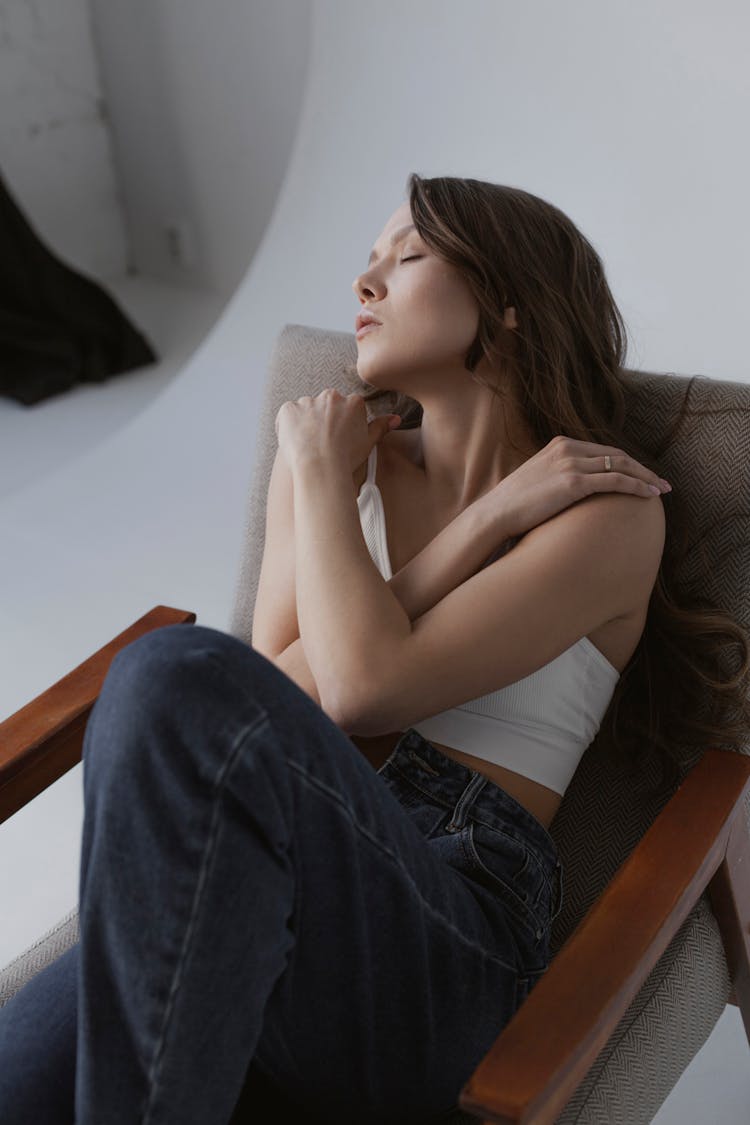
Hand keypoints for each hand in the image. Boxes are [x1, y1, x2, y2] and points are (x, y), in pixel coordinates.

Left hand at [275, 388, 400, 471]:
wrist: (319, 467)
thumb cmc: (346, 458)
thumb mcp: (369, 442)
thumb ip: (381, 426)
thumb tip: (396, 419)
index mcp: (352, 402)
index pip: (347, 408)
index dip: (342, 425)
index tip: (339, 438)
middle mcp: (331, 396)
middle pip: (326, 405)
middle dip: (324, 420)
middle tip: (323, 442)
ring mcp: (308, 401)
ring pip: (306, 409)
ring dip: (306, 422)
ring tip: (308, 445)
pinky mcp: (288, 409)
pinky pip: (287, 414)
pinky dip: (288, 426)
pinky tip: (294, 442)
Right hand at [490, 436, 670, 539]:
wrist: (496, 513)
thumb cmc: (515, 504)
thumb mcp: (539, 480)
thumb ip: (558, 476)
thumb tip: (572, 490)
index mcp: (560, 445)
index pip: (603, 451)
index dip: (627, 463)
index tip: (642, 475)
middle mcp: (567, 449)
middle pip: (616, 455)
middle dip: (642, 469)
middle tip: (661, 483)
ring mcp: (570, 464)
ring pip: (620, 466)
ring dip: (645, 478)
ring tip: (661, 490)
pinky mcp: (573, 482)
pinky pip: (614, 481)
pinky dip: (636, 487)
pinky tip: (649, 495)